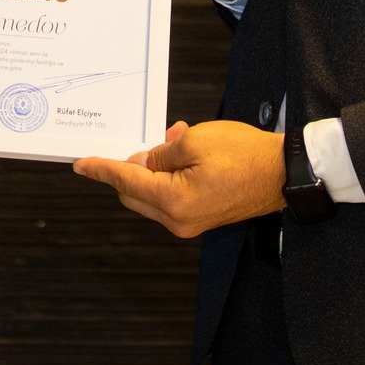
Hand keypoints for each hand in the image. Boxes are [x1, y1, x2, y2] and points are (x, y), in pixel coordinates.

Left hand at [72, 120, 284, 237]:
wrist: (284, 173)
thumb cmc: (245, 154)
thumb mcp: (195, 141)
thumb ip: (161, 152)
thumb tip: (144, 161)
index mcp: (173, 201)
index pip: (125, 182)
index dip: (101, 169)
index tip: (81, 164)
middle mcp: (178, 220)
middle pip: (133, 194)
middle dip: (129, 167)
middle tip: (141, 140)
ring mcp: (190, 223)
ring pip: (151, 196)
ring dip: (151, 170)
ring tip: (171, 140)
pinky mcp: (202, 218)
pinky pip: (171, 198)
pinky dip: (167, 177)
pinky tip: (180, 154)